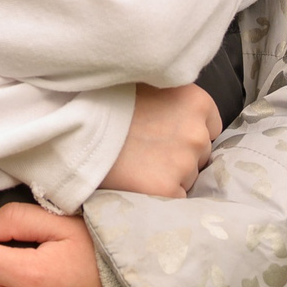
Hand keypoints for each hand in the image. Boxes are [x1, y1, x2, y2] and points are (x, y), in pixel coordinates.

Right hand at [96, 83, 219, 197]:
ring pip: (188, 179)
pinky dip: (159, 196)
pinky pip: (174, 199)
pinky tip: (137, 181)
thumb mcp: (149, 87)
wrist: (76, 128)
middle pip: (200, 155)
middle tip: (146, 150)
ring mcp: (184, 163)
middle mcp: (196, 133)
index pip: (210, 127)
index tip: (165, 135)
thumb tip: (185, 118)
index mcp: (196, 101)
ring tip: (137, 165)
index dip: (187, 133)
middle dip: (180, 156)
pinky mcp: (167, 189)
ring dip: (170, 176)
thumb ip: (174, 103)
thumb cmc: (106, 102)